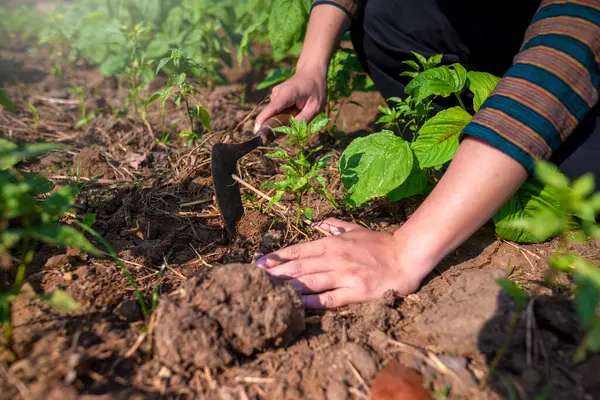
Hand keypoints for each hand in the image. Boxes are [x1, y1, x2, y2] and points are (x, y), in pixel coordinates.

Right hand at [254, 69, 326, 131]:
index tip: (257, 133)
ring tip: (297, 114)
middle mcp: (277, 93)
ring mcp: (274, 95)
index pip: (272, 109)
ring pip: (274, 114)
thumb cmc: (316, 89)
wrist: (312, 72)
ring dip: (282, 119)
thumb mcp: (315, 106)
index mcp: (286, 93)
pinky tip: (294, 110)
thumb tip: (291, 132)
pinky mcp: (275, 97)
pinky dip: (283, 115)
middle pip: (269, 114)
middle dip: (274, 126)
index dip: (263, 121)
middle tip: (286, 132)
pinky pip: (276, 111)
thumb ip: (304, 119)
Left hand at [255, 218, 430, 308]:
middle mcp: (334, 258)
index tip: (259, 262)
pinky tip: (296, 304)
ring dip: (287, 286)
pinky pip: (329, 298)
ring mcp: (344, 275)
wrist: (406, 257)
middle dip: (275, 273)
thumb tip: (319, 222)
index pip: (298, 250)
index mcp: (332, 243)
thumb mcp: (355, 230)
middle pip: (299, 267)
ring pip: (310, 281)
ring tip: (267, 290)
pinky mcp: (355, 292)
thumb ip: (335, 226)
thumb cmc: (380, 244)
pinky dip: (311, 301)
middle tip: (253, 279)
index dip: (277, 257)